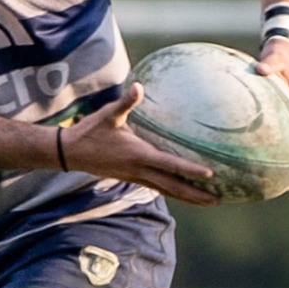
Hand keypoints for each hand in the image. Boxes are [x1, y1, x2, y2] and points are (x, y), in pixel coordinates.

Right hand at [61, 85, 218, 205]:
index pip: (169, 164)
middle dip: (195, 195)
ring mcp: (135, 177)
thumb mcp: (108, 115)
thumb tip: (138, 86)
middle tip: (218, 200)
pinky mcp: (131, 178)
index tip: (210, 175)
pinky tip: (183, 192)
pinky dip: (173, 191)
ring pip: (167, 191)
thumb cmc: (90, 131)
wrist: (70, 152)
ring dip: (188, 197)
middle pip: (173, 187)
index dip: (189, 170)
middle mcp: (139, 170)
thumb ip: (126, 101)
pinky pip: (158, 187)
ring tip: (208, 201)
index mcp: (138, 154)